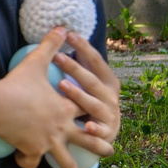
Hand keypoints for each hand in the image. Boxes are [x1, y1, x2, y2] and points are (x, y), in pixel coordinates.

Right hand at [0, 28, 114, 167]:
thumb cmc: (15, 84)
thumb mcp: (35, 61)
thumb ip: (50, 45)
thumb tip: (61, 26)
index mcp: (66, 106)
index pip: (89, 110)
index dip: (98, 111)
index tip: (107, 114)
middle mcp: (62, 127)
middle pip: (89, 139)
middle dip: (100, 145)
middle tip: (109, 150)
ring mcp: (48, 141)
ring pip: (66, 161)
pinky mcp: (32, 150)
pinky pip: (32, 161)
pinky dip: (28, 162)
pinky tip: (25, 163)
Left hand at [53, 29, 121, 150]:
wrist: (106, 132)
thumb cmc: (91, 101)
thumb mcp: (89, 83)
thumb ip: (81, 65)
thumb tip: (61, 36)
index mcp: (108, 81)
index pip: (96, 61)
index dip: (84, 47)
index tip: (69, 34)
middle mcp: (110, 96)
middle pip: (92, 81)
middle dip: (75, 68)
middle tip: (57, 57)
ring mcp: (109, 114)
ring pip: (93, 104)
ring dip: (78, 95)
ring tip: (62, 85)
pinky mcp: (106, 133)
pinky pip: (100, 131)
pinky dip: (94, 129)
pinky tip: (86, 127)